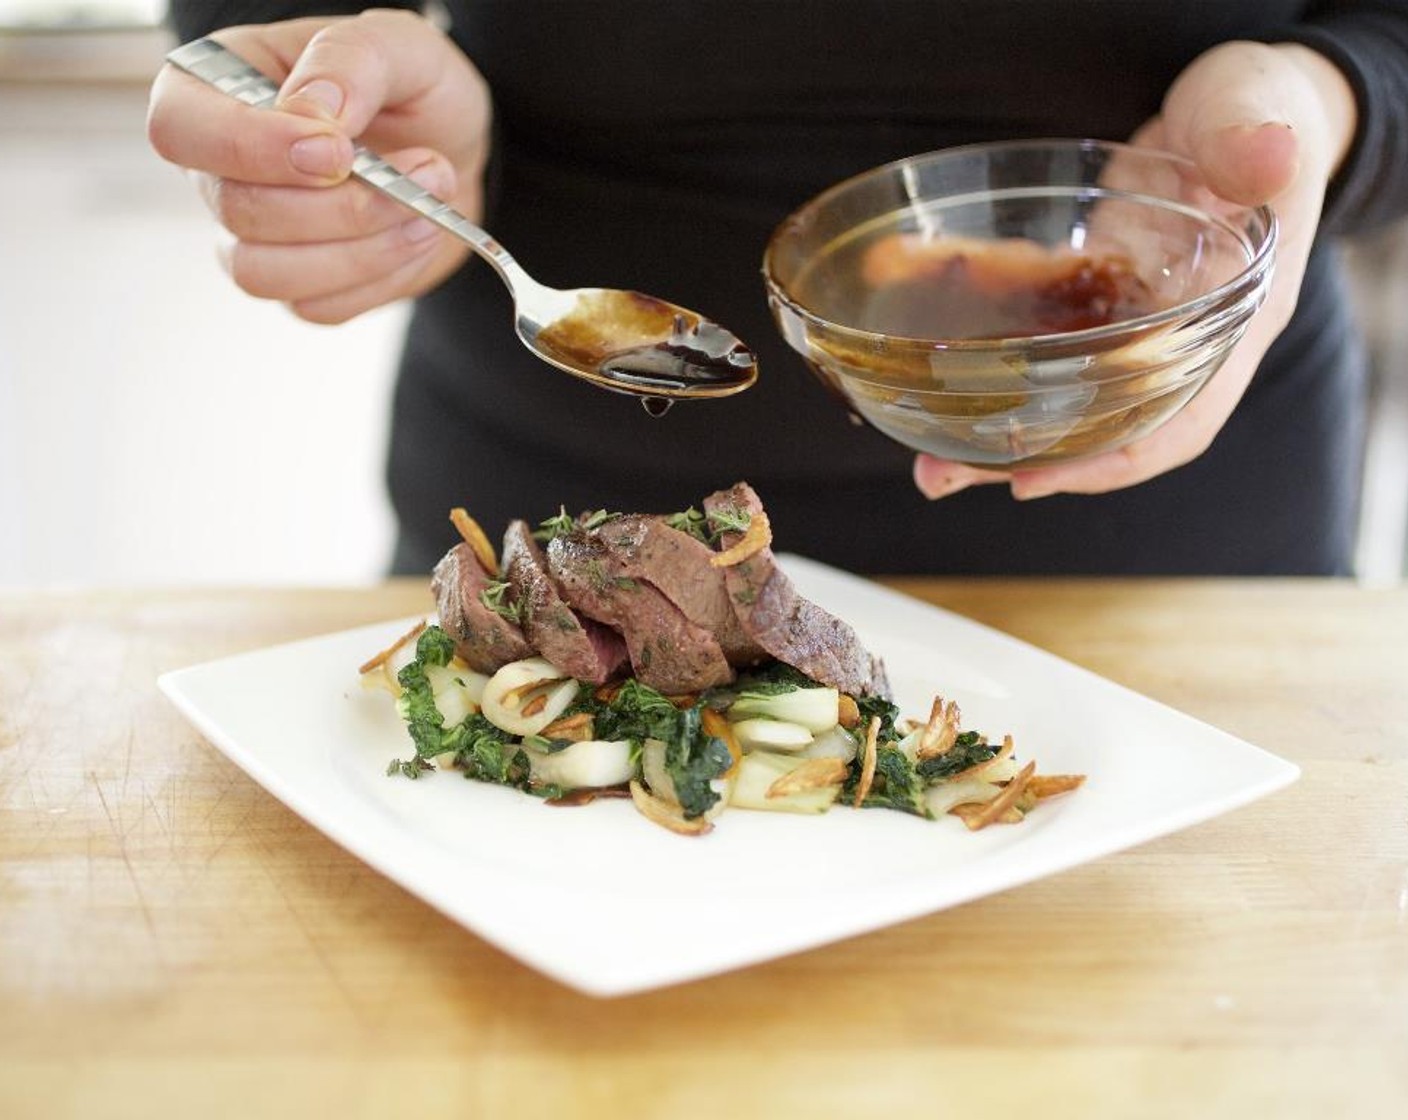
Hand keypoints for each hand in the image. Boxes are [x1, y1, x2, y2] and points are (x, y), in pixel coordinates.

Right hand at [147, 9, 489, 323]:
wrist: (454, 151)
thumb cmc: (411, 89)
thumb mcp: (397, 45)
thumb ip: (349, 61)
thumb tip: (311, 112)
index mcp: (217, 88)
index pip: (180, 128)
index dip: (251, 148)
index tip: (339, 150)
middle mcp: (219, 168)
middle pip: (239, 210)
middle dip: (344, 205)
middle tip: (428, 169)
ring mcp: (252, 236)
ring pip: (268, 274)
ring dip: (364, 249)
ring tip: (427, 209)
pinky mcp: (297, 286)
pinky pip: (320, 306)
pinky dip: (380, 277)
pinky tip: (414, 235)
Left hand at [913, 40, 1357, 501]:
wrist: (1223, 109)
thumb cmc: (1249, 112)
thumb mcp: (1256, 110)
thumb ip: (1251, 136)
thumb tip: (1267, 157)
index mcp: (1232, 323)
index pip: (1182, 422)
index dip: (1111, 461)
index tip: (1030, 480)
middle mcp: (1173, 344)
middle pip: (1103, 431)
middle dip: (1025, 461)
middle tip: (939, 474)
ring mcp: (1121, 331)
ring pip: (1058, 402)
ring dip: (990, 433)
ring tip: (923, 457)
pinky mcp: (1080, 308)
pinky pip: (1029, 347)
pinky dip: (979, 362)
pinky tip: (920, 363)